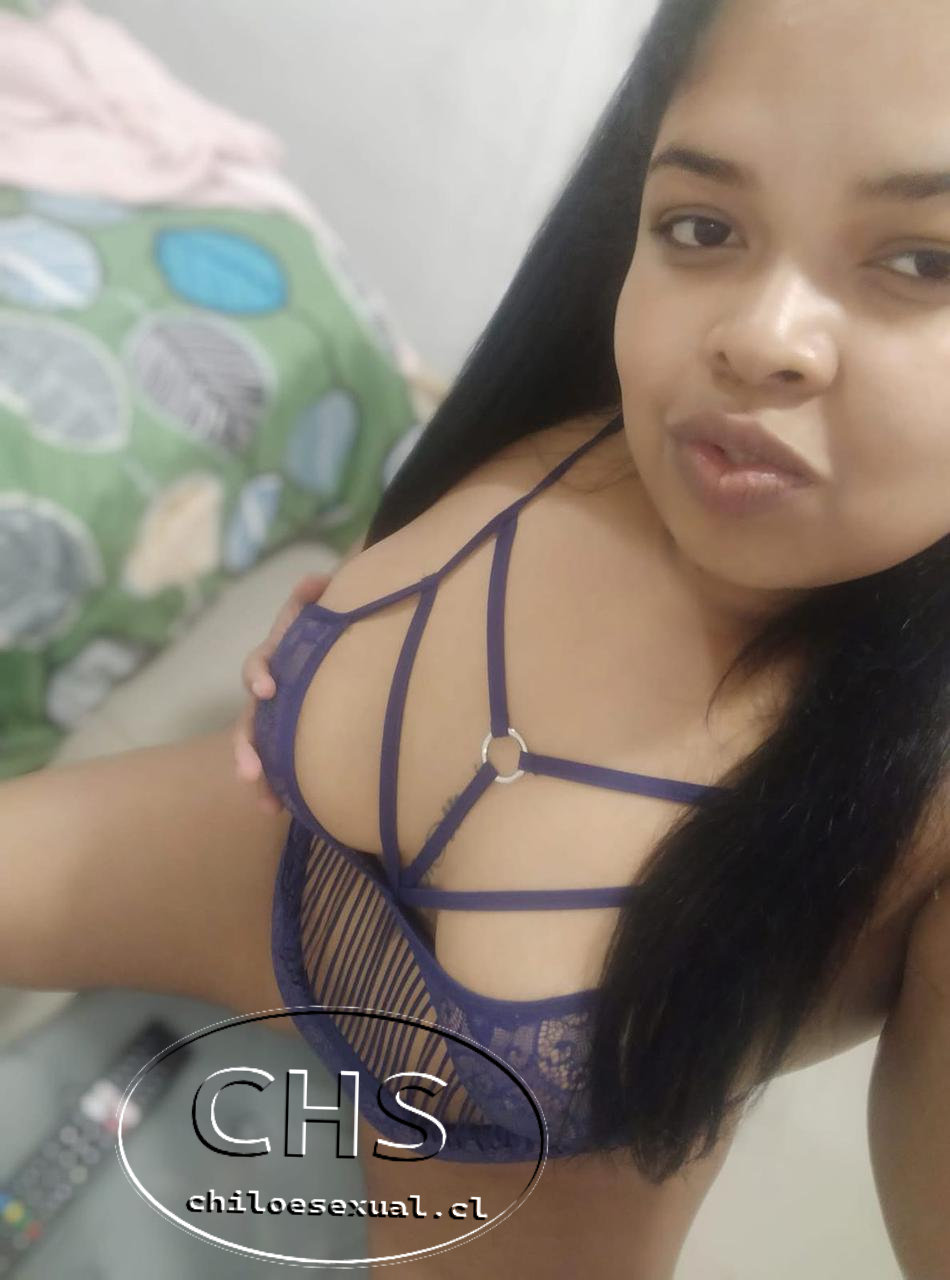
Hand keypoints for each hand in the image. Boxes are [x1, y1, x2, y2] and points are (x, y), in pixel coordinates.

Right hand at [233, 572, 332, 812]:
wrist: (340, 646)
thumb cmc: (328, 627)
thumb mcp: (321, 609)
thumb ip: (314, 596)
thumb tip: (315, 581)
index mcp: (275, 659)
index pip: (258, 665)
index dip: (259, 675)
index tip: (268, 689)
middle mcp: (268, 692)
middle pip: (248, 719)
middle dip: (246, 746)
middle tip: (250, 771)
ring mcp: (275, 719)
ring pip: (256, 749)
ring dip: (256, 774)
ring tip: (264, 804)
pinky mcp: (287, 741)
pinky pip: (276, 767)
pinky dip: (273, 789)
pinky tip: (278, 811)